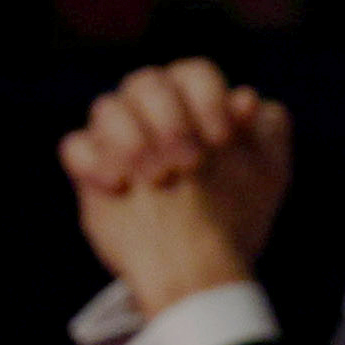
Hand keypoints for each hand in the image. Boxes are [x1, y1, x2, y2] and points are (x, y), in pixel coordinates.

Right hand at [61, 58, 291, 314]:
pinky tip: (118, 186)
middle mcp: (154, 114)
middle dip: (169, 119)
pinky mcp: (94, 171)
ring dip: (131, 136)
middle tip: (187, 163)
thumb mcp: (267, 176)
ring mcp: (122, 140)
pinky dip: (93, 160)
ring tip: (153, 177)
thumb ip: (268, 131)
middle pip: (147, 83)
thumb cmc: (235, 216)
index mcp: (196, 105)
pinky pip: (76, 146)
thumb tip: (246, 98)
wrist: (202, 270)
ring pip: (108, 107)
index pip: (194, 74)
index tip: (222, 139)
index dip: (208, 98)